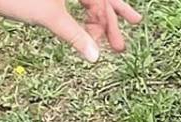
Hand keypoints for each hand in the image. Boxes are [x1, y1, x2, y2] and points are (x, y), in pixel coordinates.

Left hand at [0, 0, 141, 60]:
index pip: (101, 1)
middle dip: (112, 14)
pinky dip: (81, 11)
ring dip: (99, 13)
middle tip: (132, 26)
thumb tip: (95, 57)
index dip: (107, 23)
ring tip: (114, 26)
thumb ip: (74, 36)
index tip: (112, 45)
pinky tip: (87, 24)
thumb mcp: (48, 17)